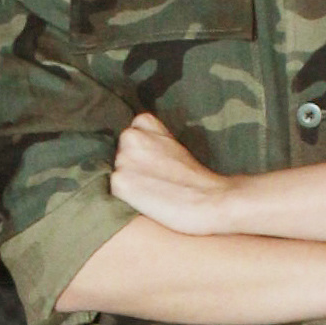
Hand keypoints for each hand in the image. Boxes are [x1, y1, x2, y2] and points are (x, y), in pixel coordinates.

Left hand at [109, 111, 241, 233]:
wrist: (211, 199)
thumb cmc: (196, 178)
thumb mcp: (173, 145)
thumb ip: (151, 141)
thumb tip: (130, 151)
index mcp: (144, 122)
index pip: (130, 136)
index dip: (142, 153)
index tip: (158, 164)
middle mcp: (130, 136)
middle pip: (118, 155)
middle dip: (132, 167)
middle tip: (157, 180)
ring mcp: (123, 159)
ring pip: (116, 173)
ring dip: (129, 183)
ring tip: (154, 191)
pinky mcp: (120, 182)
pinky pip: (114, 192)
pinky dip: (127, 199)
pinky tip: (148, 202)